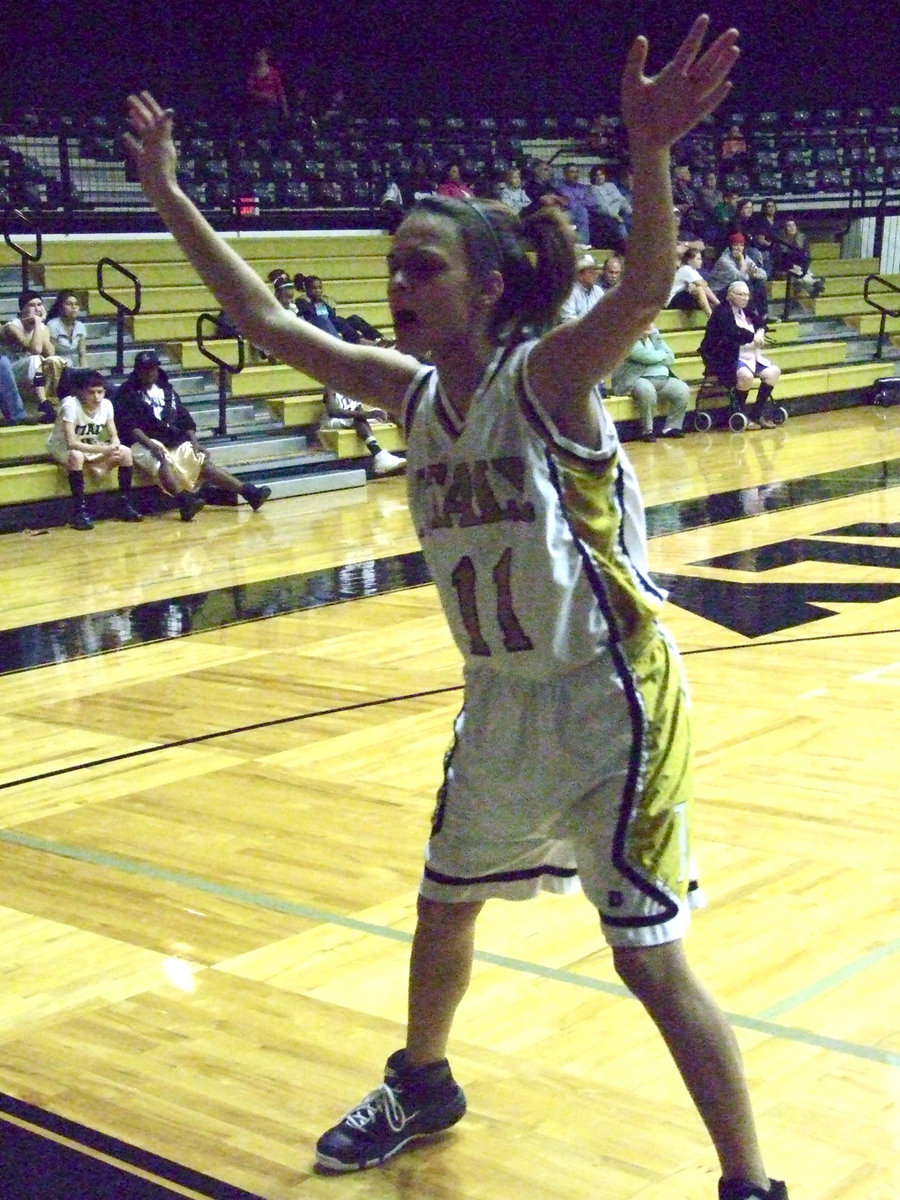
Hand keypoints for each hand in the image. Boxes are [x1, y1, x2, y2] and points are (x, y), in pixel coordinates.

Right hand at [123, 92, 178, 197]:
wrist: (160, 191)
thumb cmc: (161, 169)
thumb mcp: (160, 146)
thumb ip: (163, 128)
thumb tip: (169, 110)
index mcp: (163, 138)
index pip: (157, 117)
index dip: (150, 104)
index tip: (142, 93)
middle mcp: (159, 143)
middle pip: (149, 123)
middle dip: (140, 110)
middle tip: (129, 98)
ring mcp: (151, 152)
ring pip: (143, 134)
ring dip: (137, 123)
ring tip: (129, 114)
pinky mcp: (145, 162)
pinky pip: (137, 149)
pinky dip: (131, 141)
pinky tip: (124, 135)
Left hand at [621, 15, 739, 154]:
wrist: (640, 139)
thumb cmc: (635, 111)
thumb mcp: (631, 83)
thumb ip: (635, 61)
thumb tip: (641, 37)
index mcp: (672, 73)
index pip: (688, 49)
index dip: (696, 34)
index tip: (705, 18)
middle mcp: (686, 83)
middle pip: (706, 61)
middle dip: (719, 47)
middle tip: (733, 31)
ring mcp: (691, 99)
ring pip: (711, 79)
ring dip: (723, 66)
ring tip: (734, 49)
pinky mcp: (693, 116)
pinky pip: (708, 104)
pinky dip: (717, 96)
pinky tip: (726, 84)